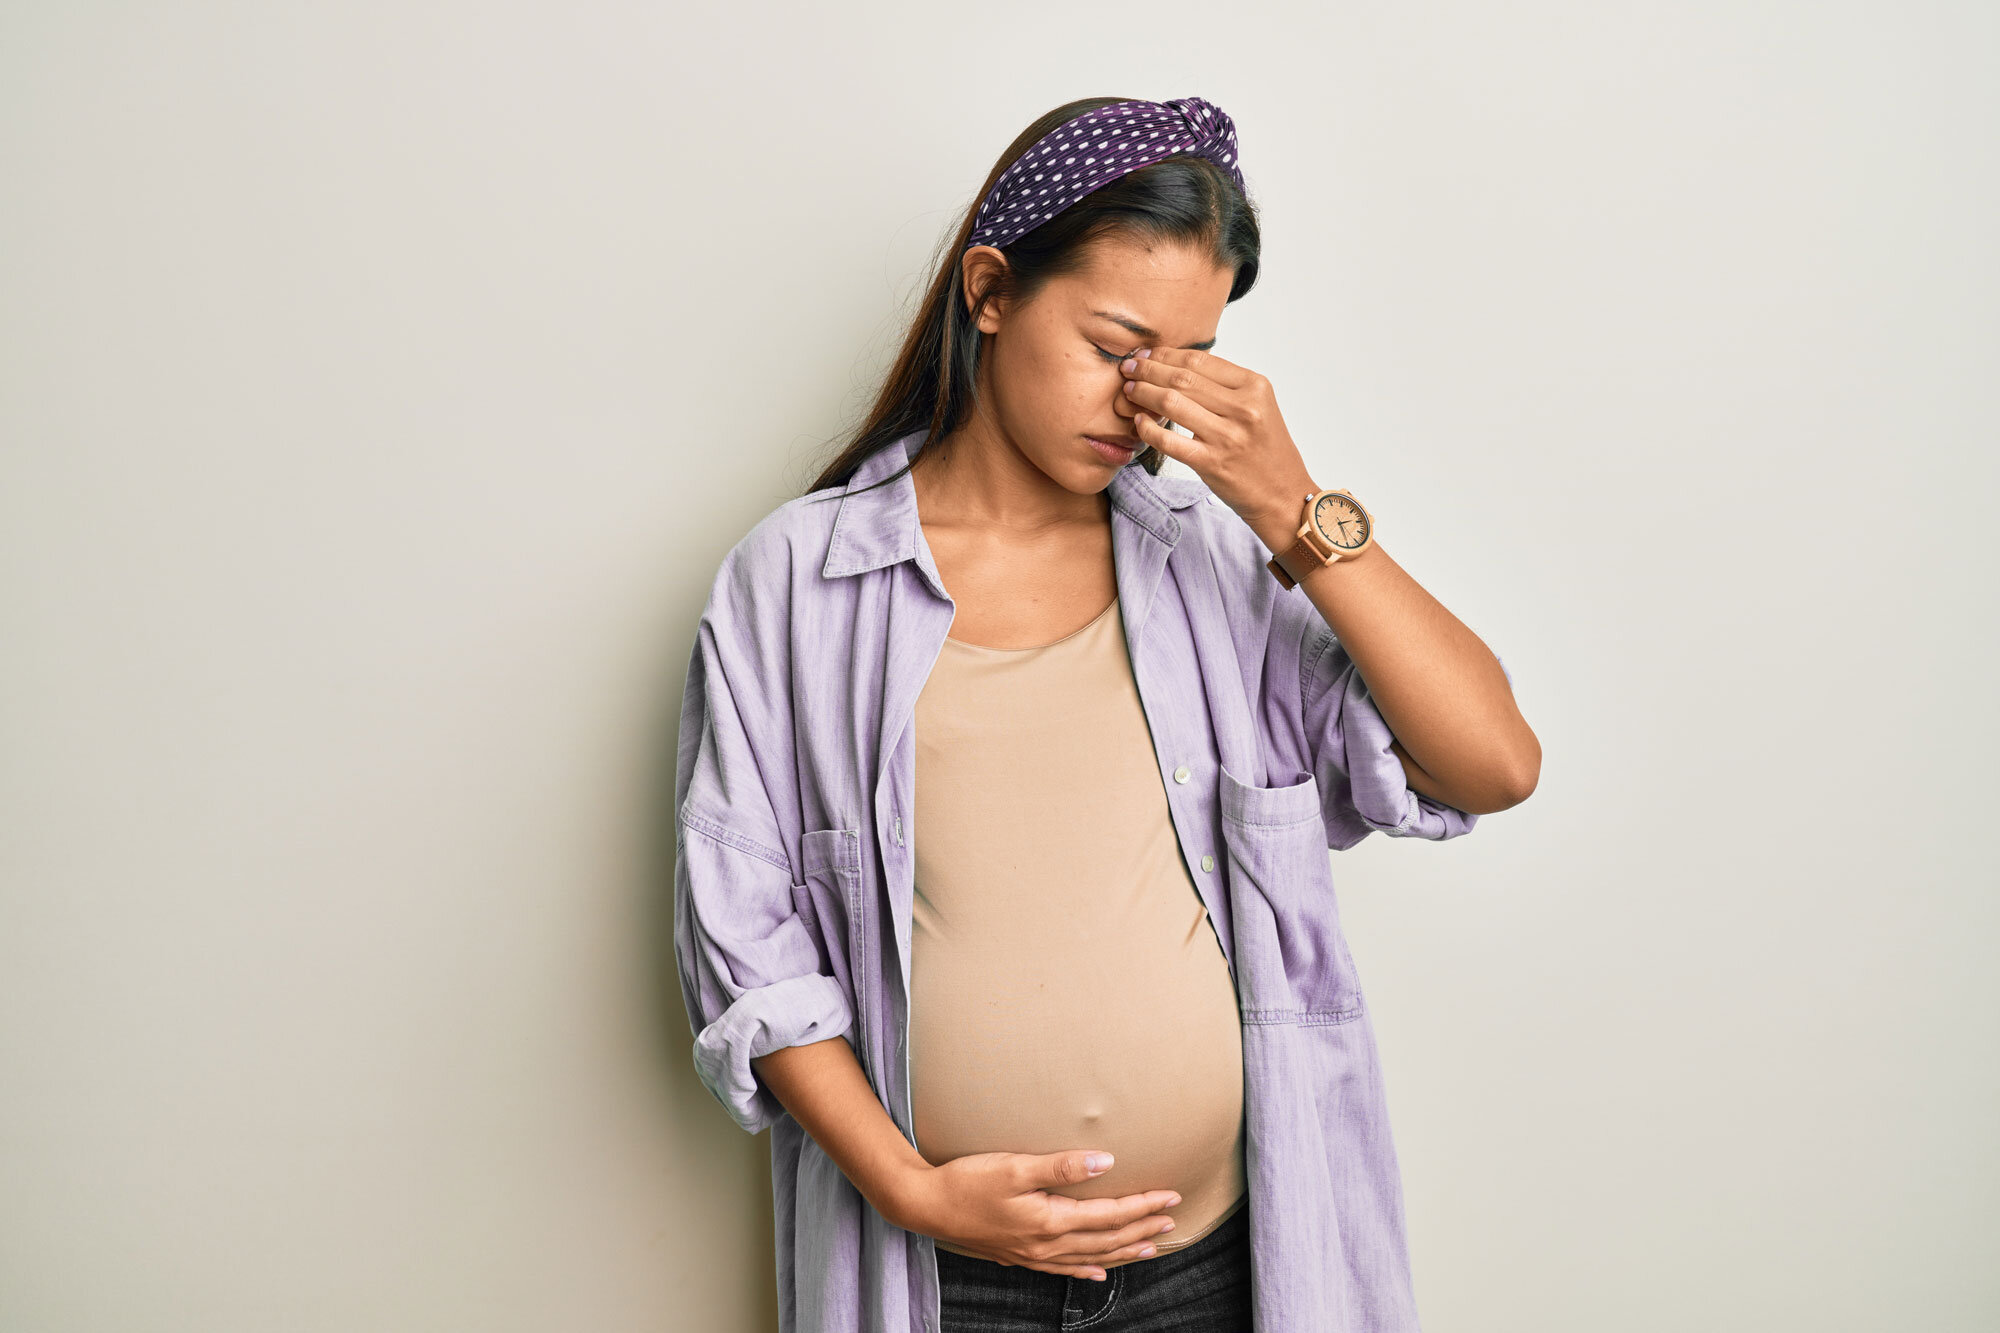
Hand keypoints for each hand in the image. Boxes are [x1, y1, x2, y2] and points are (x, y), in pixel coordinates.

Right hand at [891, 1149, 1182, 1280]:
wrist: (926, 1206)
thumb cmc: (967, 1181)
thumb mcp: (1014, 1167)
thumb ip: (1060, 1167)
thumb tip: (1105, 1162)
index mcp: (1051, 1220)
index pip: (1110, 1215)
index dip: (1143, 1205)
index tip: (1170, 1196)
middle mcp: (1047, 1244)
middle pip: (1107, 1240)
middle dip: (1142, 1229)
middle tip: (1172, 1219)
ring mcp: (1034, 1254)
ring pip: (1092, 1257)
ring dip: (1124, 1251)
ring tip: (1150, 1246)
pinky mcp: (1020, 1256)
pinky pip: (1064, 1269)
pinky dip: (1087, 1270)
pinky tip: (1099, 1273)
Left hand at [1119, 346, 1318, 545]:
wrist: (1283, 496)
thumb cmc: (1267, 451)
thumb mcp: (1259, 407)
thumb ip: (1226, 387)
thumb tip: (1179, 366)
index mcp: (1255, 387)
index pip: (1200, 359)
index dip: (1166, 354)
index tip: (1146, 353)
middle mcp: (1244, 408)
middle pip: (1182, 378)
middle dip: (1148, 369)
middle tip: (1128, 367)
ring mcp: (1227, 436)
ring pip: (1172, 403)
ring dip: (1143, 393)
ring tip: (1129, 390)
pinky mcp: (1211, 463)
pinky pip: (1169, 440)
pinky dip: (1148, 429)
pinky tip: (1139, 421)